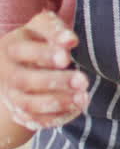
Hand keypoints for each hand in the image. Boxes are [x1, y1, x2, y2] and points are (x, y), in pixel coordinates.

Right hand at [0, 11, 89, 131]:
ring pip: (28, 105)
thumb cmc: (36, 40)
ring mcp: (11, 96)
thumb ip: (55, 30)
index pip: (24, 51)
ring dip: (57, 103)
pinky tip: (76, 108)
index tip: (67, 57)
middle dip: (55, 82)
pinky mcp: (20, 113)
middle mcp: (7, 74)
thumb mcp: (42, 27)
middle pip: (25, 81)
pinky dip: (55, 117)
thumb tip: (71, 41)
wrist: (18, 63)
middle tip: (83, 80)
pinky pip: (35, 121)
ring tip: (82, 97)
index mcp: (11, 48)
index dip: (45, 55)